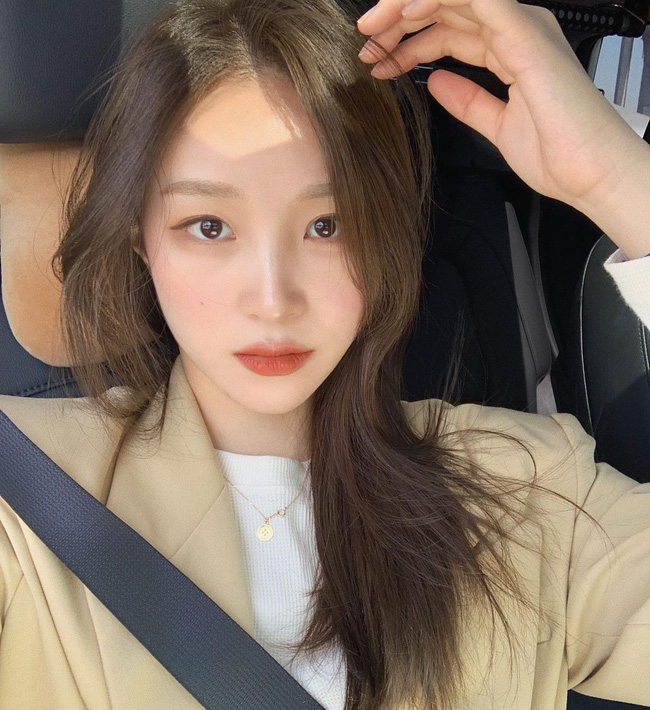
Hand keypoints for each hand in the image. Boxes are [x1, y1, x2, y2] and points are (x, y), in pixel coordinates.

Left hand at [356, 0, 642, 210]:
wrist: (587, 173)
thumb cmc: (555, 154)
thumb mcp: (495, 125)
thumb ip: (467, 100)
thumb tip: (437, 82)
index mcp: (509, 50)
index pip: (450, 32)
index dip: (409, 44)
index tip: (378, 65)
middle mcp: (515, 31)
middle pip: (447, 9)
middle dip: (399, 22)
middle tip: (366, 44)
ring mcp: (521, 27)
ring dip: (407, 8)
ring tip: (372, 31)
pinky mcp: (524, 32)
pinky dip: (434, 0)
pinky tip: (403, 12)